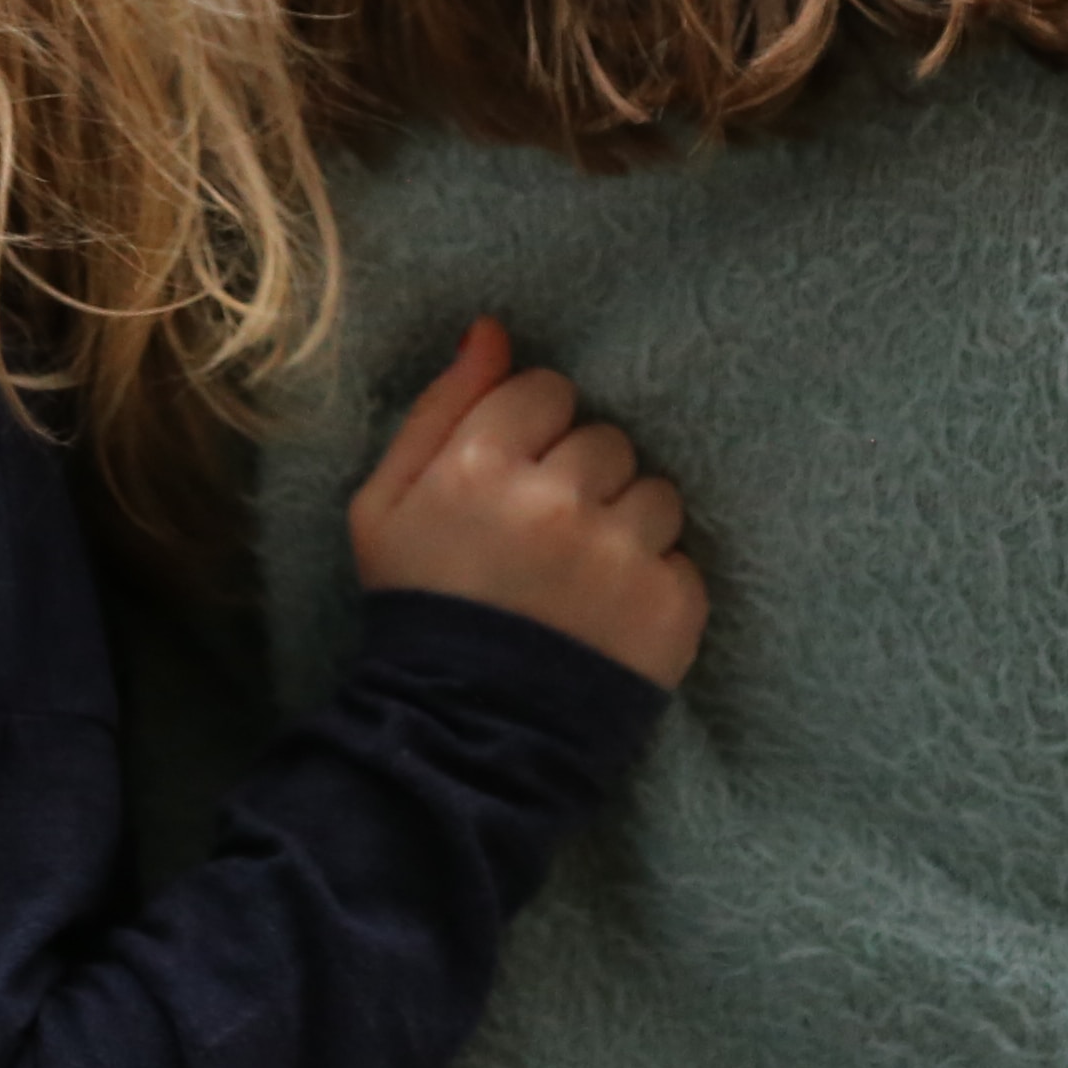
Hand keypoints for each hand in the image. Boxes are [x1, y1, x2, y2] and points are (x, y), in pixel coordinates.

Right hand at [347, 319, 706, 689]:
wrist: (462, 737)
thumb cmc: (419, 610)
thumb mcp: (384, 506)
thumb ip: (441, 408)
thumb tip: (493, 330)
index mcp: (480, 468)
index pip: (547, 390)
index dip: (532, 434)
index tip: (514, 482)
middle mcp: (557, 503)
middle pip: (605, 439)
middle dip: (580, 479)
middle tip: (544, 540)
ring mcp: (621, 556)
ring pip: (655, 492)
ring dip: (626, 526)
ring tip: (582, 580)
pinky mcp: (671, 607)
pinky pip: (683, 557)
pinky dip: (654, 583)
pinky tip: (610, 616)